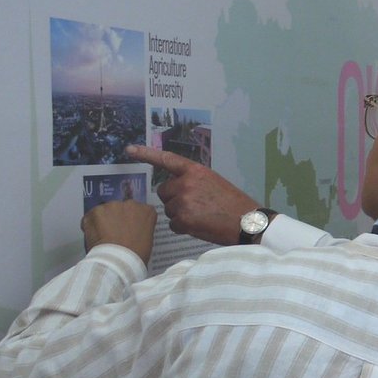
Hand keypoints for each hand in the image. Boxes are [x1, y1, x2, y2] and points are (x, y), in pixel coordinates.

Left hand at [82, 200, 157, 264]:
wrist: (118, 260)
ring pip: (106, 211)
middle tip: (116, 234)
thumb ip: (139, 228)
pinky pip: (91, 217)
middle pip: (121, 209)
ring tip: (105, 238)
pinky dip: (91, 226)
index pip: (139, 211)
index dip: (132, 221)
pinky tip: (96, 237)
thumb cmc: (135, 255)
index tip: (129, 229)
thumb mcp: (147, 240)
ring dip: (104, 221)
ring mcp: (112, 206)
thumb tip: (130, 230)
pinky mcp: (96, 211)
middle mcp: (130, 204)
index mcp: (146, 211)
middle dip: (117, 219)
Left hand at [126, 144, 257, 244]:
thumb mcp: (215, 183)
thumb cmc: (234, 204)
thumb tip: (177, 190)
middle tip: (194, 207)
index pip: (167, 160)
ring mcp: (183, 201)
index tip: (129, 150)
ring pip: (169, 210)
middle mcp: (186, 183)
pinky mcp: (183, 219)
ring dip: (181, 215)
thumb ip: (194, 181)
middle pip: (164, 191)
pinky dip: (183, 228)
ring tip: (202, 217)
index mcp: (196, 171)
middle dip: (173, 199)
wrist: (248, 222)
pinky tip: (200, 226)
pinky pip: (173, 224)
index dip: (146, 154)